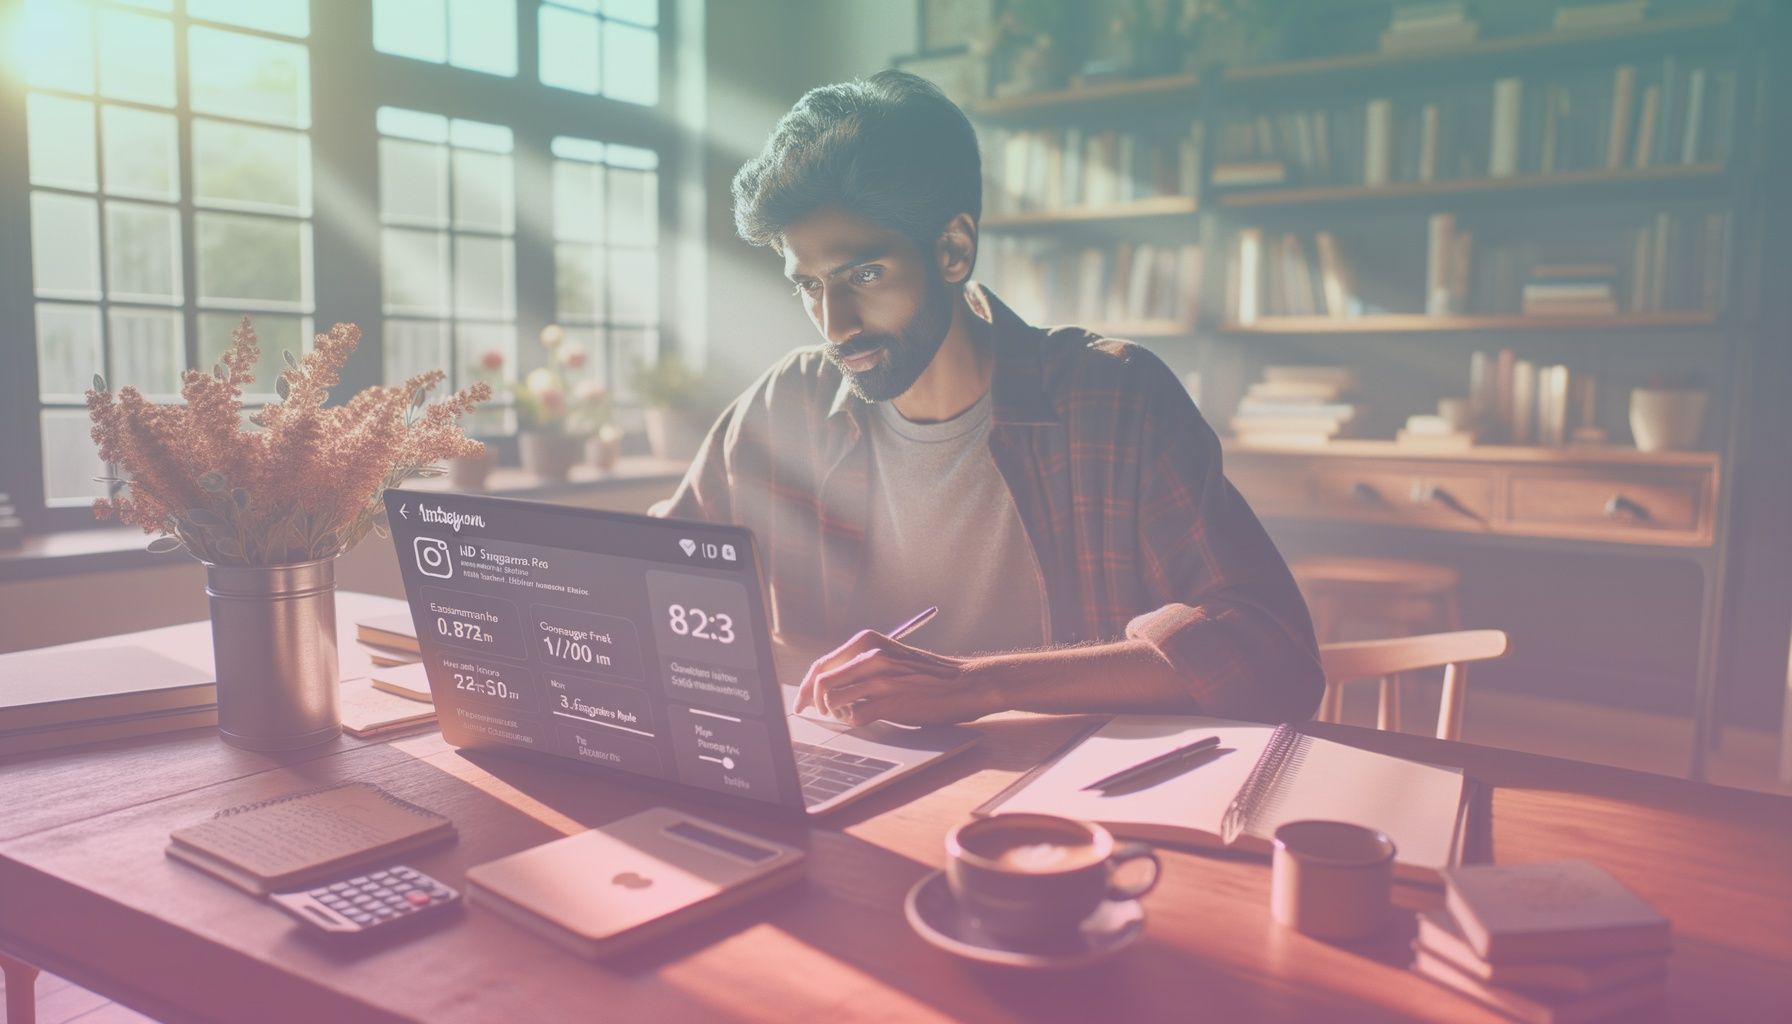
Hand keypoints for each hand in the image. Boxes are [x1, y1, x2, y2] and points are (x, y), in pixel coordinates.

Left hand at [792, 629, 990, 726]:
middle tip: (816, 713)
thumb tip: (827, 684)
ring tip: (848, 714)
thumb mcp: (890, 656)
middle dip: (812, 702)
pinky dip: (853, 721)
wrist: (965, 682)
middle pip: (820, 681)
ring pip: (833, 699)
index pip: (822, 663)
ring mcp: (879, 679)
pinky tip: (865, 718)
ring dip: (836, 712)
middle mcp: (870, 656)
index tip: (801, 701)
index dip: (806, 686)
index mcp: (867, 642)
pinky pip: (854, 716)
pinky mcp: (890, 701)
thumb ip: (862, 664)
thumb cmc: (928, 673)